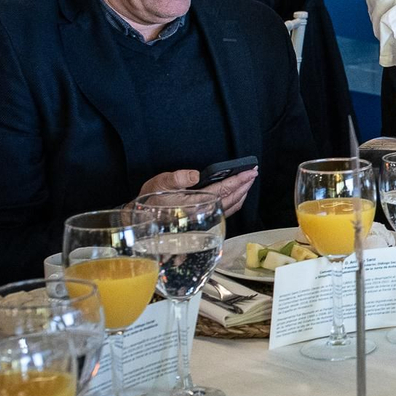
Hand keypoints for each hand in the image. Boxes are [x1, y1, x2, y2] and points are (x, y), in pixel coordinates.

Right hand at [137, 167, 258, 215]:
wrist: (143, 223)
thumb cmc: (150, 202)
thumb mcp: (158, 185)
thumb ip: (177, 179)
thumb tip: (195, 175)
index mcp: (194, 203)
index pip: (223, 190)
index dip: (238, 180)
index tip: (250, 171)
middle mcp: (203, 214)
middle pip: (232, 199)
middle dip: (244, 185)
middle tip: (253, 173)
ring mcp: (205, 220)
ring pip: (231, 208)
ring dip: (242, 194)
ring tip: (248, 182)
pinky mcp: (204, 223)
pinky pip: (225, 213)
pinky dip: (235, 203)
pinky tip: (237, 195)